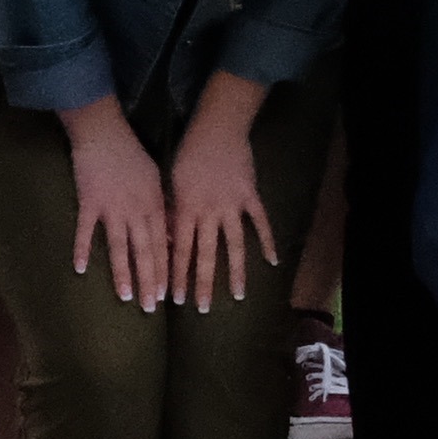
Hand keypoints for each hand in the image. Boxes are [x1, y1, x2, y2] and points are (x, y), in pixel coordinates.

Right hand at [64, 118, 171, 309]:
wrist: (105, 135)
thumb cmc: (133, 156)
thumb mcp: (157, 181)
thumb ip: (163, 208)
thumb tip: (171, 236)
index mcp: (154, 205)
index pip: (163, 244)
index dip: (165, 270)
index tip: (168, 295)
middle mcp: (136, 211)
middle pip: (144, 251)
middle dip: (149, 281)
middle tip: (151, 307)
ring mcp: (111, 208)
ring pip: (119, 247)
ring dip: (123, 273)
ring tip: (126, 297)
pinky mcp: (88, 203)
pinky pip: (85, 231)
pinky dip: (82, 249)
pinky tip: (80, 269)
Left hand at [162, 122, 276, 313]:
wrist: (216, 130)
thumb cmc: (187, 154)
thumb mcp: (170, 182)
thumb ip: (171, 211)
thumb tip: (165, 239)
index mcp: (185, 210)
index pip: (178, 250)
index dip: (176, 275)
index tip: (173, 299)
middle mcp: (209, 213)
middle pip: (206, 254)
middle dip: (203, 283)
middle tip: (203, 308)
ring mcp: (232, 206)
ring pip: (235, 245)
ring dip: (236, 272)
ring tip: (239, 295)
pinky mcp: (250, 197)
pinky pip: (260, 222)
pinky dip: (267, 241)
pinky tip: (272, 261)